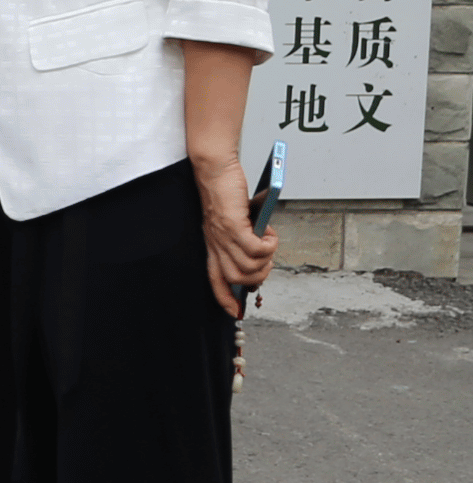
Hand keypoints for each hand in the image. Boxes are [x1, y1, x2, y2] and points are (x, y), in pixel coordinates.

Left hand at [192, 149, 273, 318]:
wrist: (215, 170)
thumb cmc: (226, 194)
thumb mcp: (234, 223)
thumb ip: (243, 239)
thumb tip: (260, 254)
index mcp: (213, 246)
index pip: (215, 281)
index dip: (226, 300)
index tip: (237, 312)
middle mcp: (215, 244)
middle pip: (236, 279)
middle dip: (258, 277)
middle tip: (267, 259)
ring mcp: (223, 236)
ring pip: (248, 267)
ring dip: (266, 260)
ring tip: (269, 243)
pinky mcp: (233, 225)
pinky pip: (255, 249)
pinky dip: (268, 246)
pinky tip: (270, 235)